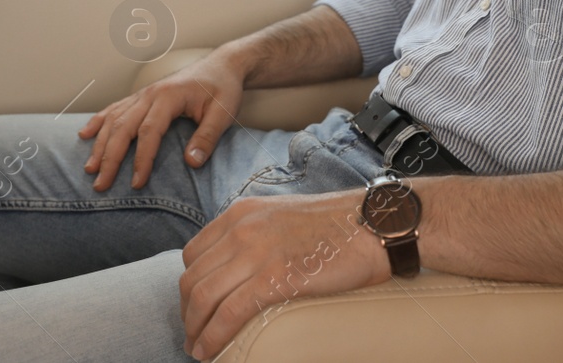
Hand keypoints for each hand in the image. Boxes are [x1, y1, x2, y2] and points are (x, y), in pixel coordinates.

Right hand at [77, 50, 246, 190]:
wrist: (222, 65)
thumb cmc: (223, 88)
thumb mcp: (224, 113)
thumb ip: (208, 137)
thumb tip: (191, 163)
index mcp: (169, 96)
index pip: (149, 131)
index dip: (141, 159)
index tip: (136, 183)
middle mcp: (151, 94)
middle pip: (123, 127)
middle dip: (109, 157)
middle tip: (100, 184)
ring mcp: (144, 94)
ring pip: (114, 119)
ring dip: (100, 144)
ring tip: (89, 168)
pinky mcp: (142, 96)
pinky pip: (115, 108)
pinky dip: (99, 121)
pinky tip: (85, 134)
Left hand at [179, 191, 390, 359]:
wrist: (375, 224)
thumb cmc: (341, 227)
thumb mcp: (285, 217)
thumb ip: (260, 234)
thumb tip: (248, 268)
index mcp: (243, 213)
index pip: (194, 252)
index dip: (190, 285)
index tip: (195, 308)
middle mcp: (242, 229)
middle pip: (192, 277)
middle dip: (187, 312)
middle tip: (194, 335)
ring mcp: (256, 252)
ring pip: (202, 296)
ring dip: (194, 329)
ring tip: (197, 349)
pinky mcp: (274, 277)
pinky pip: (228, 313)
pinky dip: (213, 337)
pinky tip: (209, 352)